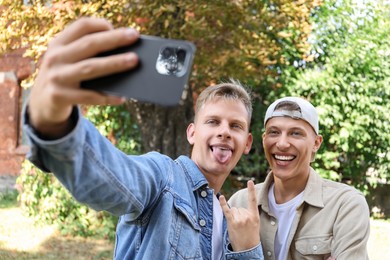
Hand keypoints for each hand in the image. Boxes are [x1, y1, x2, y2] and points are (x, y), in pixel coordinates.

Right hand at [28, 17, 139, 136]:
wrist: (42, 103)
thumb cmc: (65, 76)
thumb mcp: (67, 59)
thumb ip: (86, 52)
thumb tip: (123, 52)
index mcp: (59, 43)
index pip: (81, 26)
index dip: (101, 25)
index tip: (121, 29)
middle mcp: (55, 57)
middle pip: (89, 44)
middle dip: (114, 39)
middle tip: (134, 37)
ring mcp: (56, 77)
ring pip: (90, 68)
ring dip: (114, 63)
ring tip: (134, 61)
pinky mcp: (59, 96)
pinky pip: (89, 97)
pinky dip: (107, 97)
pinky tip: (122, 97)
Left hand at [219, 180, 259, 250]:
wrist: (248, 248)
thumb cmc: (251, 236)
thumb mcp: (255, 224)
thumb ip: (249, 214)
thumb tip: (238, 207)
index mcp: (254, 216)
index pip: (253, 200)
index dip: (251, 190)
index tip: (250, 181)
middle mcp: (247, 216)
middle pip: (239, 207)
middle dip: (238, 215)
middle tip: (242, 226)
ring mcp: (240, 219)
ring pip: (233, 210)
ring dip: (233, 216)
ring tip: (237, 227)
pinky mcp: (232, 222)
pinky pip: (226, 210)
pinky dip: (223, 203)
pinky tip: (220, 197)